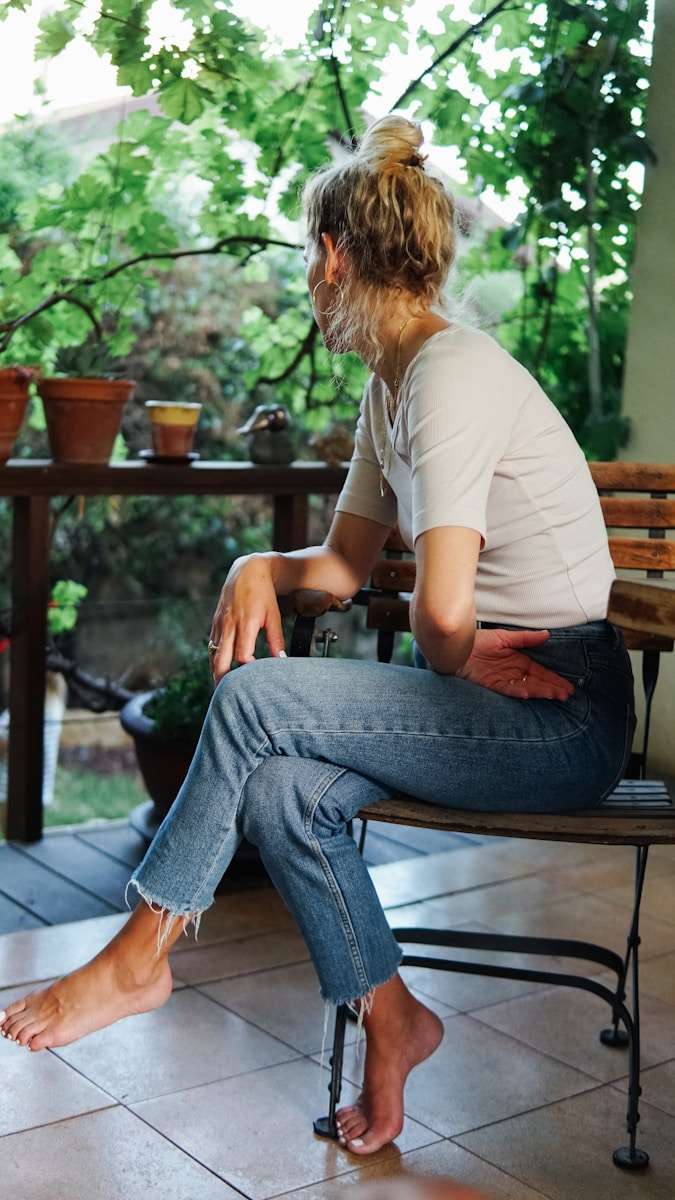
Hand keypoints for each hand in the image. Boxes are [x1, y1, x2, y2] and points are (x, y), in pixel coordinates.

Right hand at [209, 555, 285, 682]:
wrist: (248, 571)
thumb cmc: (263, 593)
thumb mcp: (273, 616)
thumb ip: (276, 639)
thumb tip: (281, 660)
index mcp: (246, 624)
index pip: (242, 655)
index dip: (246, 669)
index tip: (253, 678)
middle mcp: (229, 625)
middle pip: (221, 659)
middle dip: (222, 678)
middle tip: (227, 694)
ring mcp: (220, 623)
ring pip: (213, 653)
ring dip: (216, 670)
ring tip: (221, 686)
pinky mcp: (215, 621)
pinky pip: (212, 644)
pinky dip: (214, 657)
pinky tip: (218, 667)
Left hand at [455, 628, 575, 699]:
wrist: (456, 647)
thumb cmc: (477, 640)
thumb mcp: (504, 637)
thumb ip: (525, 638)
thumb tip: (547, 634)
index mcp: (518, 661)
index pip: (540, 672)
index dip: (554, 679)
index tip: (567, 686)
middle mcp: (513, 673)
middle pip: (536, 682)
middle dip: (552, 688)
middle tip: (567, 695)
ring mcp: (503, 680)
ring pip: (526, 687)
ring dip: (540, 691)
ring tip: (555, 696)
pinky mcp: (491, 685)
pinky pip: (508, 689)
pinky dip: (519, 691)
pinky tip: (530, 693)